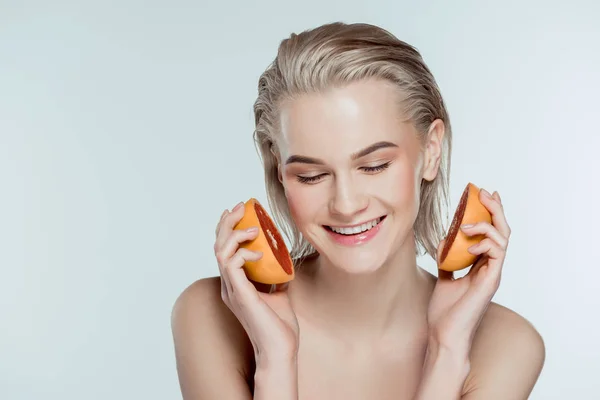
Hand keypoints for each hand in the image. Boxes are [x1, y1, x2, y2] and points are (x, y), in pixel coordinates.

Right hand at [214, 202, 299, 365]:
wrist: (281, 349)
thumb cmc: (280, 326)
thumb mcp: (280, 292)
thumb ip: (277, 276)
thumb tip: (285, 261)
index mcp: (236, 284)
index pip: (225, 250)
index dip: (227, 228)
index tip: (239, 211)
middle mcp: (229, 285)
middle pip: (218, 246)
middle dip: (227, 223)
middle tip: (240, 207)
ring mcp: (231, 290)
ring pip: (220, 252)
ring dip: (234, 233)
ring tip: (252, 226)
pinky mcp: (239, 294)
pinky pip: (232, 264)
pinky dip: (244, 253)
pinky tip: (260, 251)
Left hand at [427, 189, 510, 352]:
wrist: (443, 333)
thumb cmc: (444, 311)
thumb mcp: (443, 277)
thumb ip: (447, 259)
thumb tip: (443, 241)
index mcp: (481, 265)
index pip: (492, 233)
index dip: (490, 213)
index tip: (483, 194)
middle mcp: (490, 267)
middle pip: (502, 231)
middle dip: (495, 209)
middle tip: (485, 194)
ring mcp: (492, 274)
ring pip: (503, 239)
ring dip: (486, 225)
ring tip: (465, 224)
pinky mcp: (491, 281)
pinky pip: (497, 254)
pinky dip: (485, 243)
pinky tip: (468, 243)